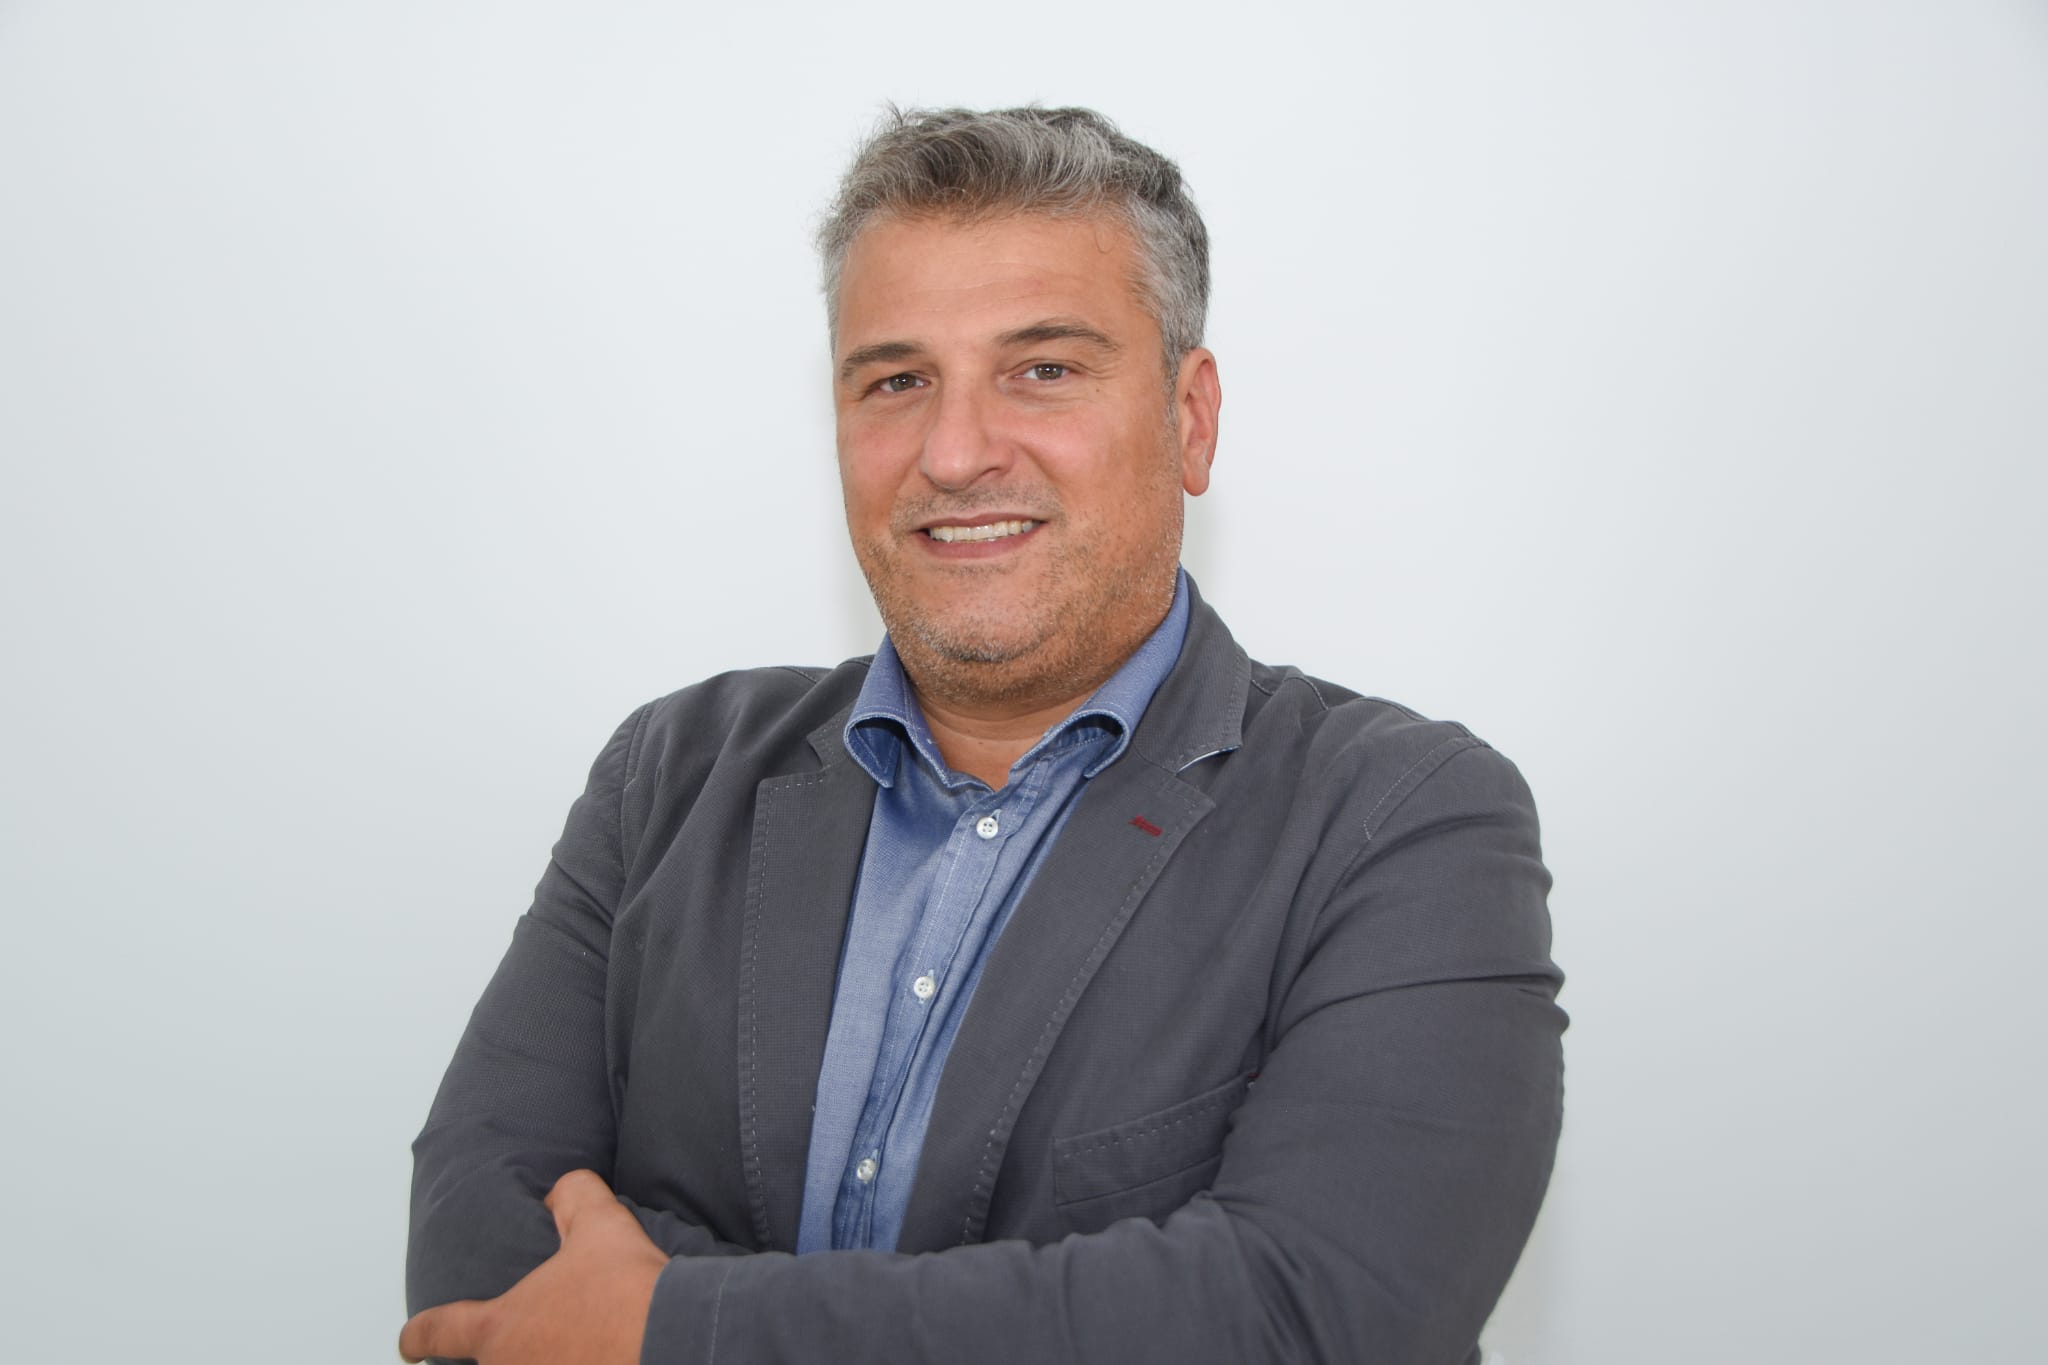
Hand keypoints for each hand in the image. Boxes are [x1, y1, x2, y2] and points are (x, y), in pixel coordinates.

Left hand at [399, 1169, 668, 1364]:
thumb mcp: (601, 1223)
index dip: (418, 1334)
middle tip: (524, 1340)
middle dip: (498, 1354)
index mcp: (500, 1327)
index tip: (408, 1343)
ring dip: (538, 1363)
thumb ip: (573, 1196)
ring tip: (564, 1352)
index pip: (438, 1330)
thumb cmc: (629, 1291)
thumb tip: (561, 1192)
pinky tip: (596, 1361)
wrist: (672, 1343)